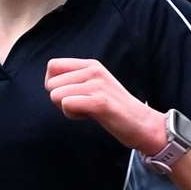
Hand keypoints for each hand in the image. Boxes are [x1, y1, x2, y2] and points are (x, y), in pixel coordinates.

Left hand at [44, 58, 163, 153]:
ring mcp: (97, 85)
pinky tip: (90, 116)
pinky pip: (67, 104)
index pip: (53, 66)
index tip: (70, 95)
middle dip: (60, 100)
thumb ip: (75, 81)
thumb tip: (48, 83)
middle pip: (51, 84)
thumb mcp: (95, 86)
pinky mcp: (100, 102)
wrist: (142, 124)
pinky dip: (73, 115)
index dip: (54, 85)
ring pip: (56, 95)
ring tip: (88, 111)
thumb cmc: (114, 109)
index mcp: (91, 65)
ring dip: (67, 109)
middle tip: (82, 106)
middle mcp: (93, 71)